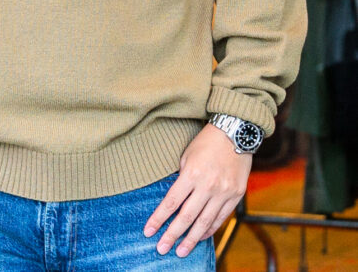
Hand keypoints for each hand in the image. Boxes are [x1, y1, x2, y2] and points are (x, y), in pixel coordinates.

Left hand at [142, 123, 252, 257]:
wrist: (235, 133)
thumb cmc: (206, 142)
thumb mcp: (187, 156)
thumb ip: (182, 179)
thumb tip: (174, 200)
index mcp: (192, 174)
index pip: (172, 202)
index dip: (159, 219)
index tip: (148, 231)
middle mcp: (208, 186)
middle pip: (187, 217)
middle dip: (172, 235)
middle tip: (161, 249)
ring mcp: (224, 192)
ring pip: (205, 222)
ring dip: (191, 239)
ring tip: (181, 251)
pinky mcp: (236, 195)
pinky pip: (221, 217)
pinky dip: (210, 229)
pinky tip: (201, 237)